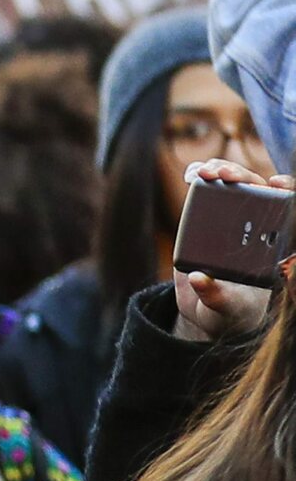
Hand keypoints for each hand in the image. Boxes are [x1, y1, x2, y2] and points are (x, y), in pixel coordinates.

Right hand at [168, 158, 294, 342]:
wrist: (209, 309)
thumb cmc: (229, 309)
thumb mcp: (224, 308)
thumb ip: (214, 296)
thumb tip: (198, 279)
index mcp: (271, 247)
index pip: (285, 212)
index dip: (284, 193)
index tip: (274, 184)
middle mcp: (255, 228)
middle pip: (258, 191)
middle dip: (244, 177)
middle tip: (226, 176)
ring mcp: (232, 220)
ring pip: (235, 184)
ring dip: (223, 171)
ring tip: (205, 173)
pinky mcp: (208, 216)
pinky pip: (210, 189)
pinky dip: (202, 176)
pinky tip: (194, 174)